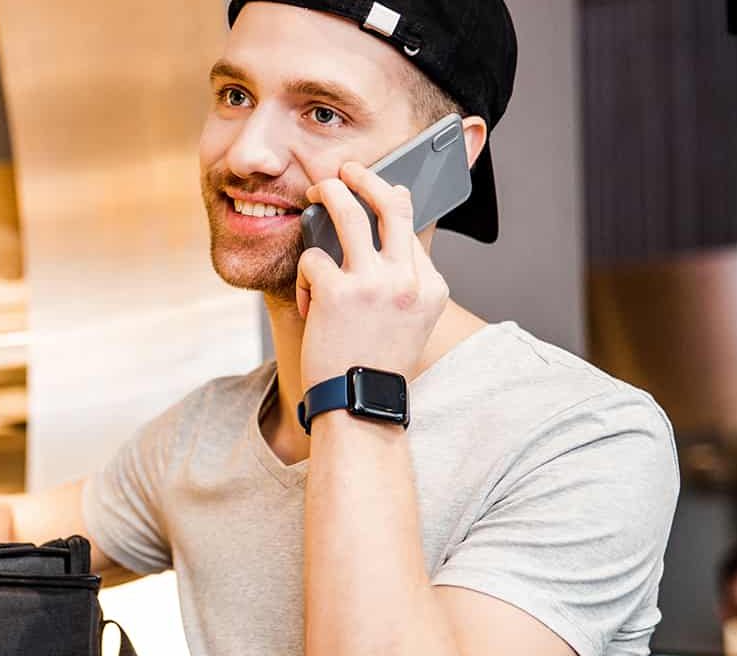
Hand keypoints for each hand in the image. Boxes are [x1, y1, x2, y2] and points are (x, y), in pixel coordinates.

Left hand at [296, 161, 449, 386]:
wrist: (359, 405)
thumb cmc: (375, 366)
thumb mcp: (408, 323)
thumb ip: (402, 283)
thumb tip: (380, 242)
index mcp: (431, 286)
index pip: (413, 228)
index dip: (390, 204)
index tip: (378, 192)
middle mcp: (408, 279)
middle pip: (391, 205)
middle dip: (367, 178)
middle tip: (348, 169)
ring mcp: (374, 283)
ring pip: (349, 213)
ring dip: (329, 193)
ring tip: (315, 190)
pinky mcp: (338, 292)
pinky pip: (313, 258)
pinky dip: (306, 275)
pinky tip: (311, 302)